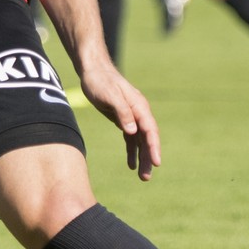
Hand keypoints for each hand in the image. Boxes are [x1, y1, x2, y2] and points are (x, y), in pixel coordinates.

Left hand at [76, 61, 161, 181]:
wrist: (92, 70)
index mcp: (139, 106)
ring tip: (142, 177)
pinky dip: (132, 151)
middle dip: (148, 158)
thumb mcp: (109, 95)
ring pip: (140, 141)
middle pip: (147, 139)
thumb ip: (122, 112)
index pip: (150, 130)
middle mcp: (139, 112)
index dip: (153, 147)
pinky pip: (131, 138)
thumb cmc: (100, 81)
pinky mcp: (123, 119)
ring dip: (141, 158)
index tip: (156, 162)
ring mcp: (132, 116)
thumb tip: (132, 131)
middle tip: (146, 177)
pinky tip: (131, 164)